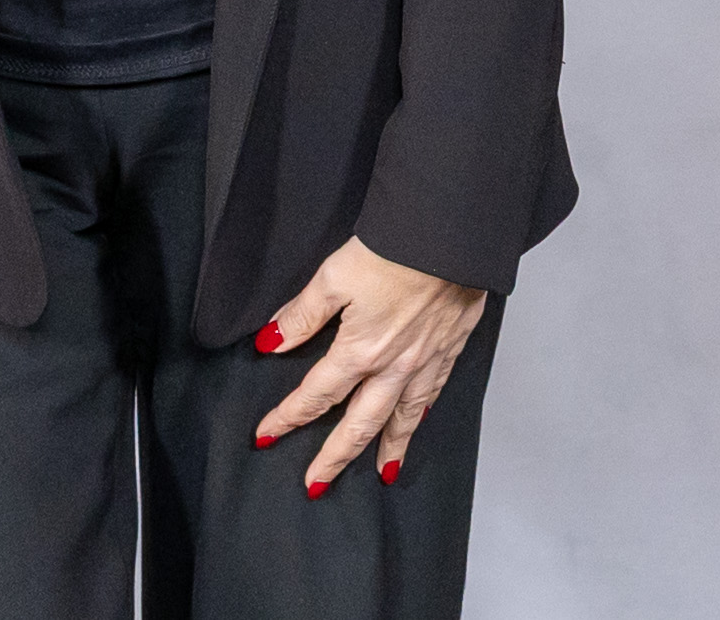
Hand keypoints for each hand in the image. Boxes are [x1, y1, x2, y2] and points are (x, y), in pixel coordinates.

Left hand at [253, 237, 487, 492]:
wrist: (451, 235)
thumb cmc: (397, 248)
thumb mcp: (334, 276)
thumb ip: (302, 314)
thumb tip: (272, 341)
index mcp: (360, 350)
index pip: (315, 395)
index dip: (288, 417)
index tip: (267, 435)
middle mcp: (393, 366)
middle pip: (358, 423)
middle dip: (334, 457)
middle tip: (317, 484)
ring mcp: (425, 360)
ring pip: (403, 418)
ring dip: (389, 448)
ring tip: (382, 473)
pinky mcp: (451, 346)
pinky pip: (434, 392)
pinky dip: (423, 414)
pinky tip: (419, 420)